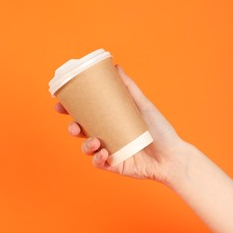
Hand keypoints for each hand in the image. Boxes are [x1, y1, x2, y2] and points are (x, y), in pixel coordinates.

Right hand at [54, 65, 188, 183]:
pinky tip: (104, 154)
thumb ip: (130, 88)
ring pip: (87, 149)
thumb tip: (116, 67)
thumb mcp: (143, 106)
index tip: (59, 104)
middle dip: (73, 129)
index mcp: (110, 122)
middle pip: (82, 132)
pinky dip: (98, 159)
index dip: (70, 110)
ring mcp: (110, 151)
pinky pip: (99, 163)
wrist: (173, 156)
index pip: (86, 115)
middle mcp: (107, 136)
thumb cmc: (160, 131)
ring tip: (96, 141)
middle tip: (74, 126)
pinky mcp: (114, 165)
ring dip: (86, 145)